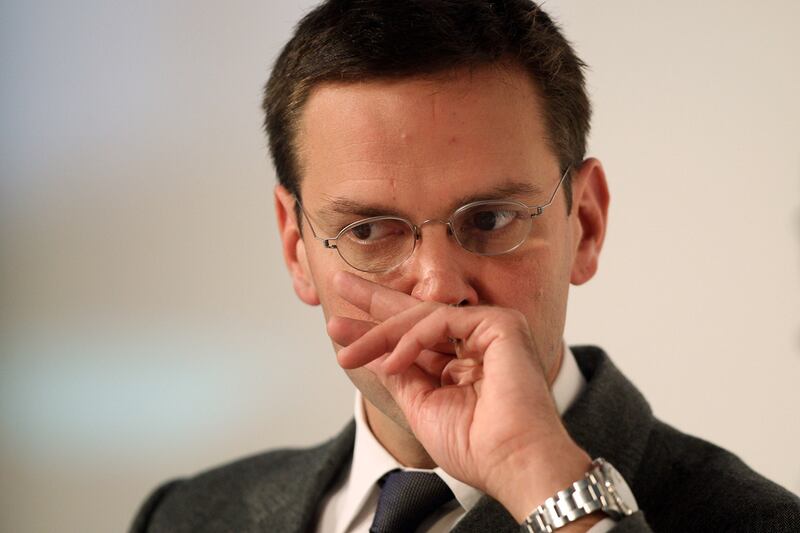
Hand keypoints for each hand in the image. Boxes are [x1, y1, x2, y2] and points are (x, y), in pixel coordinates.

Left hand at [329, 271, 593, 521]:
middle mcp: (476, 343)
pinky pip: (442, 320)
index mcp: (462, 364)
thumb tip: (372, 354)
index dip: (375, 332)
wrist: (513, 463)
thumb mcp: (420, 407)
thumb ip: (400, 375)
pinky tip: (392, 361)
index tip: (339, 332)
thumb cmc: (477, 447)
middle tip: (339, 284)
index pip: (413, 339)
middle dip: (375, 301)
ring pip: (424, 316)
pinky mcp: (501, 324)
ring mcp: (490, 331)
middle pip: (417, 314)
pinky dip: (412, 339)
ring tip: (348, 350)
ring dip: (380, 331)